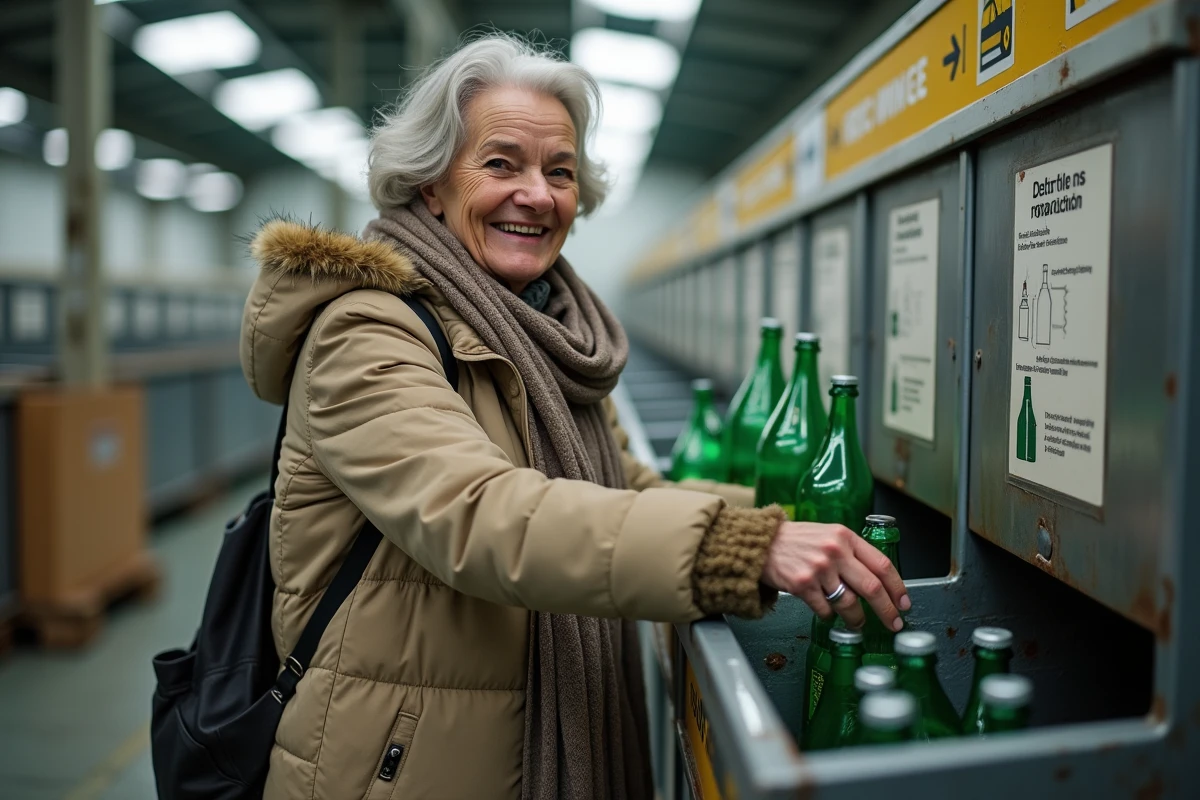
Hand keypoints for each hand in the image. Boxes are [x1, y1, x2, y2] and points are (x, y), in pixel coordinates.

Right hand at [761, 521, 909, 630]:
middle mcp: (835, 552)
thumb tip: (876, 582)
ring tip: (857, 623)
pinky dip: (830, 616)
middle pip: (872, 588)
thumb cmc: (796, 541)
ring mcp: (818, 569)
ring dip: (856, 619)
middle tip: (894, 624)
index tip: (904, 603)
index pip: (882, 564)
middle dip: (887, 611)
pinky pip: (826, 610)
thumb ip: (851, 552)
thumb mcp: (828, 535)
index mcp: (845, 537)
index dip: (898, 587)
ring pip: (849, 604)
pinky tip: (827, 612)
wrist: (760, 543)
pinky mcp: (802, 585)